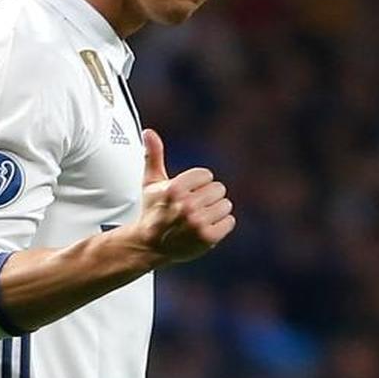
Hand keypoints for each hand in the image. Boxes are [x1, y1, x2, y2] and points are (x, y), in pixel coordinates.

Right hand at [135, 128, 235, 262]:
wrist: (149, 245)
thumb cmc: (153, 211)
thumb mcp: (151, 182)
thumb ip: (153, 155)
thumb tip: (149, 132)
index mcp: (175, 188)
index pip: (207, 175)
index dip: (198, 184)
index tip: (187, 193)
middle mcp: (186, 205)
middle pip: (218, 189)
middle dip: (208, 197)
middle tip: (193, 207)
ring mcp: (197, 222)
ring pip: (226, 205)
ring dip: (216, 211)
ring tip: (199, 218)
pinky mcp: (207, 237)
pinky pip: (229, 222)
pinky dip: (222, 225)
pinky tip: (207, 227)